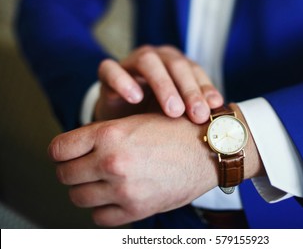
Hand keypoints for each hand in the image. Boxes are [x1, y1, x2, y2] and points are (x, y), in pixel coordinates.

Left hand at [48, 105, 262, 226]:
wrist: (207, 150)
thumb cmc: (174, 132)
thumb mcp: (135, 121)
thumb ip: (101, 136)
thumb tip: (72, 151)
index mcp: (109, 134)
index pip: (58, 149)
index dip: (60, 152)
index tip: (67, 154)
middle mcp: (112, 162)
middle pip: (64, 175)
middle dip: (70, 171)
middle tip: (83, 168)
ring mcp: (123, 189)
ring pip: (78, 197)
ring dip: (85, 190)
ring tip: (100, 182)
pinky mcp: (137, 209)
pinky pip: (99, 217)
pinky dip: (102, 209)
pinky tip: (113, 197)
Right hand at [95, 45, 222, 122]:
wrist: (121, 118)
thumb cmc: (154, 114)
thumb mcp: (178, 112)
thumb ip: (195, 110)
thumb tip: (222, 121)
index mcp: (176, 64)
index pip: (194, 70)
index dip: (205, 88)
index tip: (215, 108)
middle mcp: (157, 58)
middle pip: (175, 64)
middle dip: (188, 89)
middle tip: (197, 114)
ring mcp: (131, 62)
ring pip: (148, 62)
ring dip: (163, 84)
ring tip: (173, 111)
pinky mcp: (108, 71)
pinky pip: (111, 69)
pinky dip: (123, 81)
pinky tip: (135, 98)